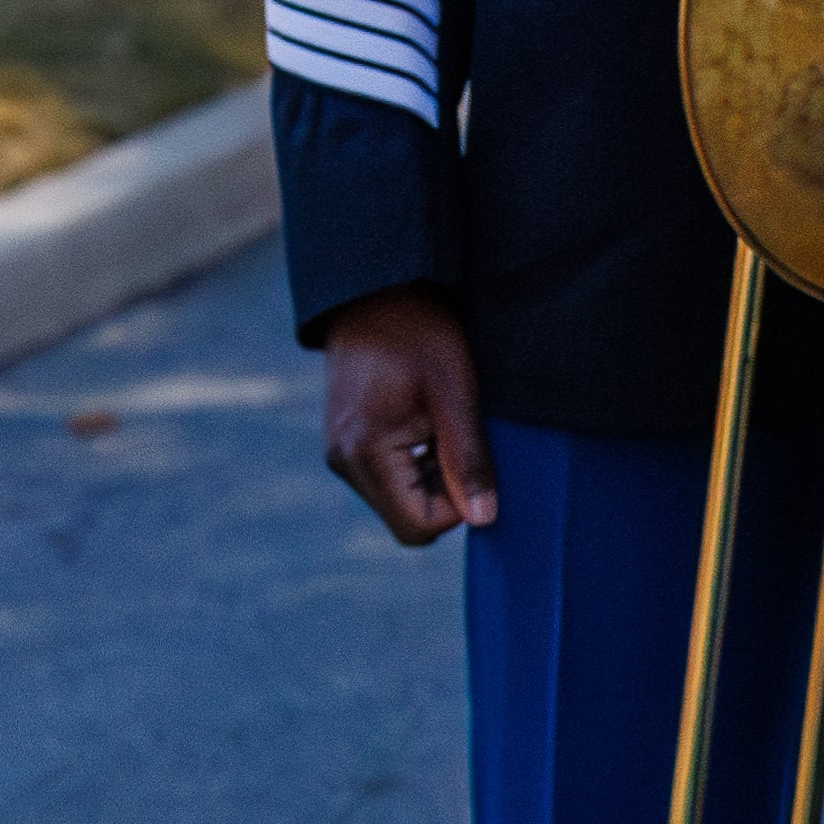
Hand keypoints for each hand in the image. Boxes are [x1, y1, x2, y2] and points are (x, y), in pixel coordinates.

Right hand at [319, 286, 494, 544]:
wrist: (377, 296)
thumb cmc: (421, 336)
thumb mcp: (456, 395)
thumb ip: (468, 459)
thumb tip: (483, 519)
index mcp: (365, 453)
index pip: (418, 527)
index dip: (458, 506)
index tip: (474, 460)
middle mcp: (343, 462)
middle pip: (407, 519)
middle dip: (445, 492)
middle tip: (460, 438)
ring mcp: (340, 454)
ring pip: (399, 500)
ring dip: (432, 476)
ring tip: (442, 424)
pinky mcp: (346, 444)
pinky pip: (388, 478)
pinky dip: (417, 463)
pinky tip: (428, 423)